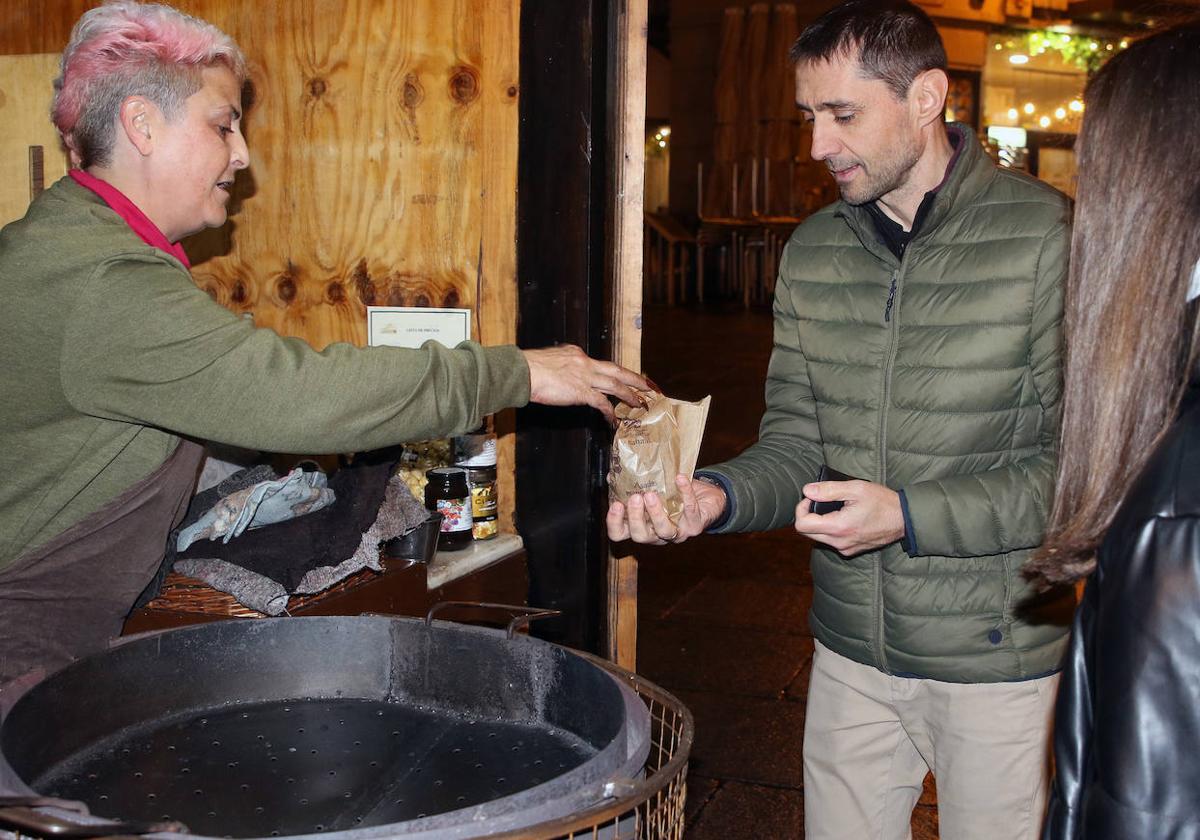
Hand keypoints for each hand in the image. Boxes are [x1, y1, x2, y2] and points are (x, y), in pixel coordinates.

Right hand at [523, 345, 649, 423]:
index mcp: (577, 354)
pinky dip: (610, 412)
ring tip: (641, 403)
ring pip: (615, 385)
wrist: (523, 371)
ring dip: (630, 395)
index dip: (613, 372)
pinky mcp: (581, 391)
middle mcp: (585, 362)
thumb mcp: (549, 359)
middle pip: (617, 370)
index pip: (600, 364)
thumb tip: (562, 373)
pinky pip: (602, 403)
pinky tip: (614, 420)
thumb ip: (561, 365)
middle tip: (649, 385)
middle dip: (635, 378)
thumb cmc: (529, 368)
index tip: (622, 377)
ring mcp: (585, 377)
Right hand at [607, 474, 726, 544]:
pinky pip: (690, 510)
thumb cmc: (674, 495)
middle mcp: (657, 534)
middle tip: (635, 498)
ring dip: (656, 513)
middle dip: (636, 518)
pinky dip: (685, 493)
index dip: (614, 523)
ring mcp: (677, 532)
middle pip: (640, 536)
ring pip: (664, 531)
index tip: (616, 505)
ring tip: (651, 494)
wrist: (706, 498)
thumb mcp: (652, 488)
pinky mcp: (695, 525)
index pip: (620, 533)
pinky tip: (679, 479)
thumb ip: (633, 484)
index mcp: (642, 526)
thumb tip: (612, 474)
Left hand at [794, 479, 904, 555]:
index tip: (811, 497)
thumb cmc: (882, 502)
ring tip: (834, 507)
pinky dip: (830, 529)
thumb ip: (829, 490)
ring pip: (818, 537)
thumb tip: (807, 491)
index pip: (802, 525)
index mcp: (839, 527)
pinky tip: (843, 517)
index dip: (801, 508)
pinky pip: (831, 541)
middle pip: (807, 533)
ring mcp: (845, 549)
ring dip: (819, 522)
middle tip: (821, 500)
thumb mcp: (856, 489)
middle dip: (808, 515)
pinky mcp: (850, 550)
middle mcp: (840, 542)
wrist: (904, 519)